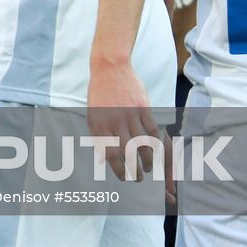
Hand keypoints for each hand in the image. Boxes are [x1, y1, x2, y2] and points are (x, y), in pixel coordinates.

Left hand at [86, 57, 160, 183]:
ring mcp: (130, 113)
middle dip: (135, 170)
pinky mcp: (143, 107)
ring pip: (143, 144)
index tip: (124, 178)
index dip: (119, 170)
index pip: (111, 155)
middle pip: (129, 153)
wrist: (110, 68)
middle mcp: (115, 121)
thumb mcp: (92, 115)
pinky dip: (155, 143)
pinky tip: (154, 150)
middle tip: (139, 178)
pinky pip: (152, 130)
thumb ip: (98, 136)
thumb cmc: (99, 94)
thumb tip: (103, 159)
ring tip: (148, 168)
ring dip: (147, 160)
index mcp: (100, 125)